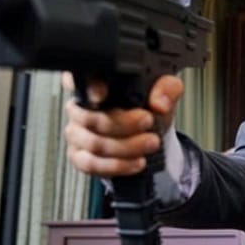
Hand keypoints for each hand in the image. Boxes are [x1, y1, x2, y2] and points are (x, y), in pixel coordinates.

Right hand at [62, 73, 183, 177]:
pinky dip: (118, 165)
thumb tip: (160, 103)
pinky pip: (92, 164)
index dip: (87, 86)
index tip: (103, 95)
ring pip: (94, 143)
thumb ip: (167, 88)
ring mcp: (77, 134)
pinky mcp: (80, 157)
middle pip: (90, 117)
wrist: (150, 136)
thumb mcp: (164, 93)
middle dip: (123, 123)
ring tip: (151, 143)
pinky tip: (137, 161)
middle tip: (148, 121)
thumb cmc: (150, 109)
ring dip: (126, 146)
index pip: (79, 79)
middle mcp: (81, 108)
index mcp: (97, 85)